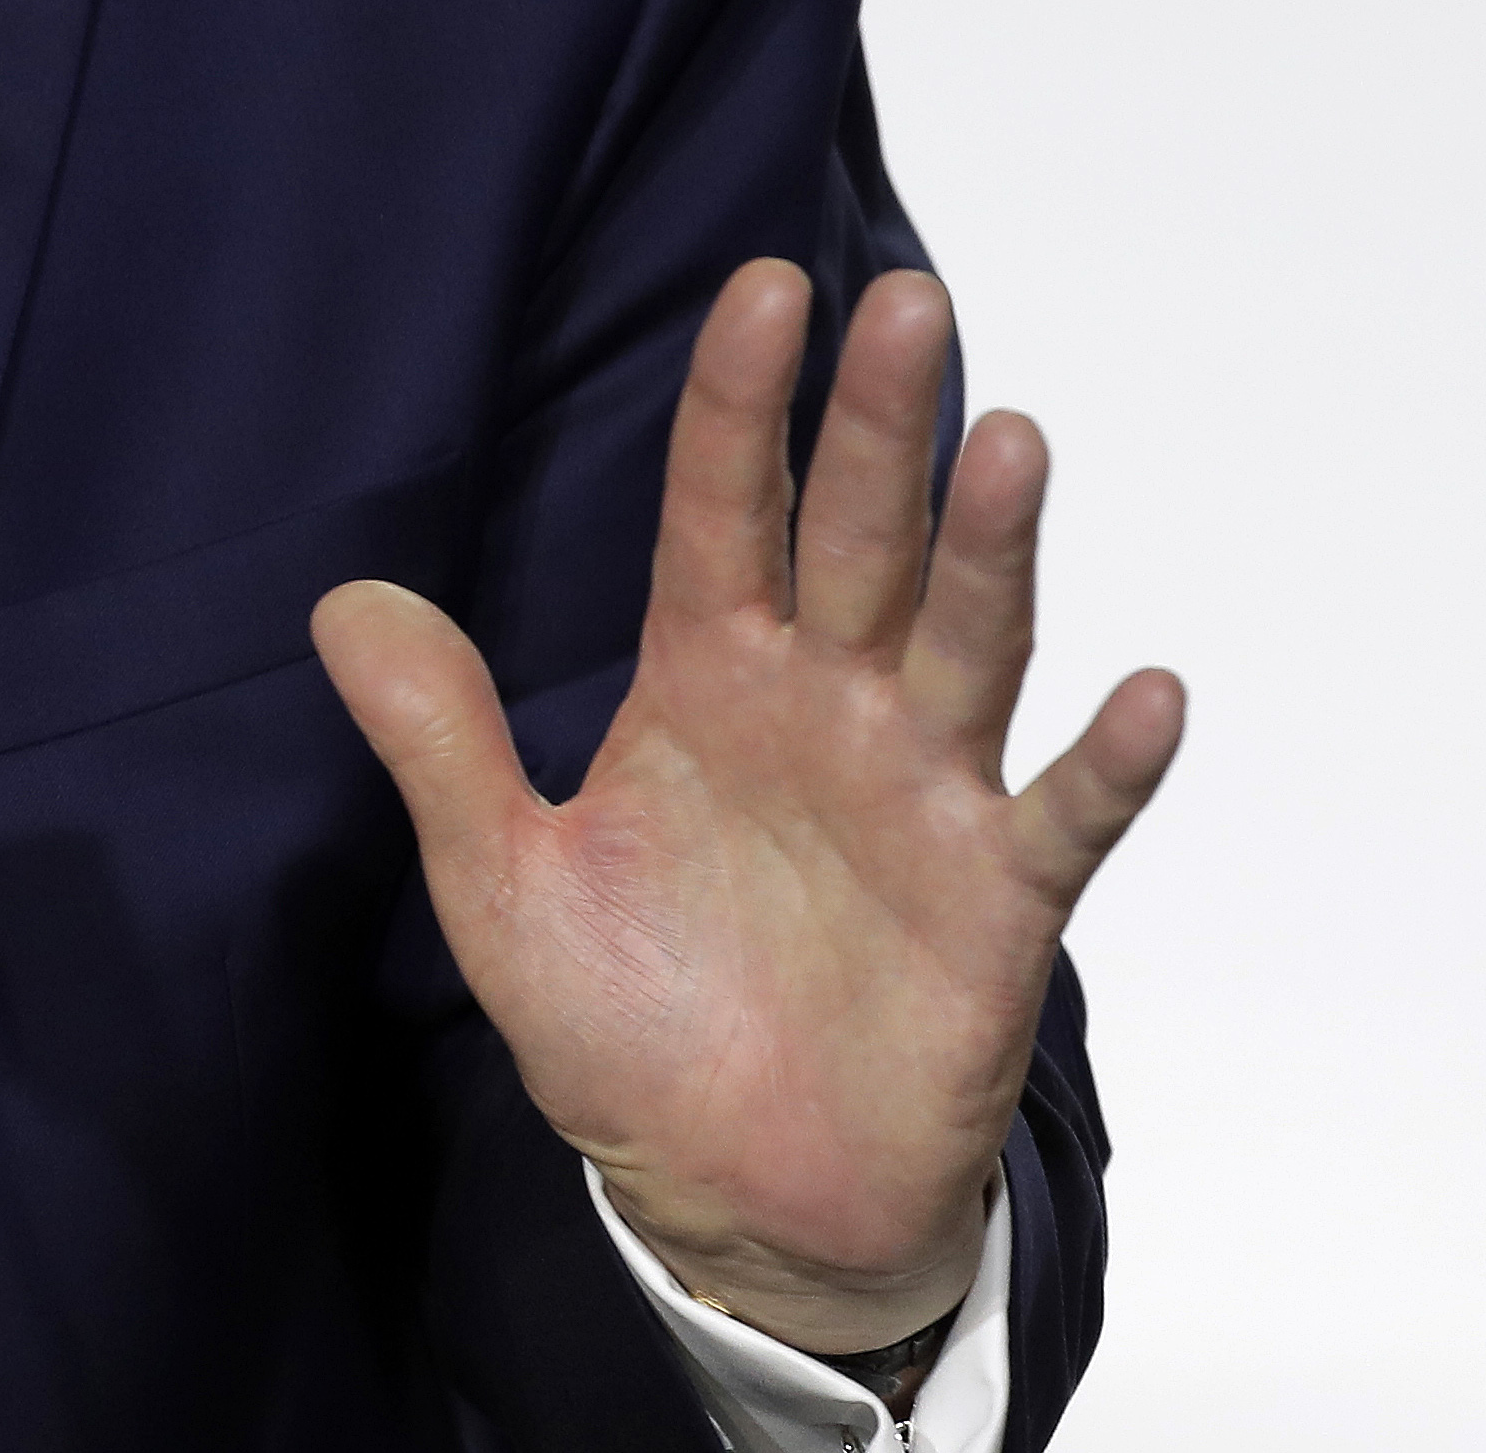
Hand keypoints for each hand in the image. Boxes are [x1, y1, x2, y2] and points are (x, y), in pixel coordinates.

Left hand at [313, 259, 1183, 1354]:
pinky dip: (1109, 762)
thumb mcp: (502, 885)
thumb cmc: (626, 1029)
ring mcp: (922, 793)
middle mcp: (827, 708)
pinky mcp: (996, 902)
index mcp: (709, 681)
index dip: (742, 405)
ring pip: (967, 640)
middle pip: (861, 538)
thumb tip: (340, 601)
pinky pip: (1062, 817)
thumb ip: (440, 742)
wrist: (733, 1198)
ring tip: (1010, 441)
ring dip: (992, 547)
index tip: (766, 287)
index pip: (725, 511)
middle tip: (906, 302)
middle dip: (880, 424)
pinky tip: (1145, 691)